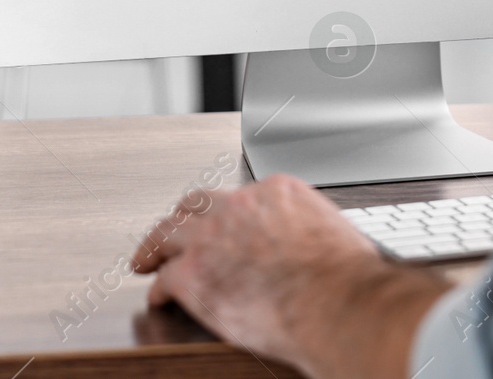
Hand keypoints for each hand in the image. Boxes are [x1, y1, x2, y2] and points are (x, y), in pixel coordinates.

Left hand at [132, 175, 450, 378]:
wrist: (337, 301)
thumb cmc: (345, 276)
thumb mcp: (331, 230)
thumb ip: (307, 228)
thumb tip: (307, 245)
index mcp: (276, 192)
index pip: (238, 196)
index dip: (226, 214)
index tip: (222, 226)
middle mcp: (239, 206)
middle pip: (196, 204)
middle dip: (183, 219)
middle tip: (172, 232)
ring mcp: (212, 237)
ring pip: (168, 233)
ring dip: (156, 247)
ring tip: (147, 258)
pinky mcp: (194, 274)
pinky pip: (164, 279)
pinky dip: (159, 289)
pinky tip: (158, 296)